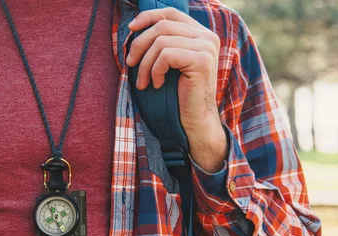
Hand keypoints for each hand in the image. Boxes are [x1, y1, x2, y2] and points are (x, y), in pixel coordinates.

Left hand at [126, 8, 226, 172]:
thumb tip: (135, 25)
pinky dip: (155, 71)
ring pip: (161, 42)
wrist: (195, 120)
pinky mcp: (202, 61)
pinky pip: (166, 56)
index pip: (170, 13)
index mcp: (201, 33)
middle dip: (139, 45)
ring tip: (143, 81)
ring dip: (145, 63)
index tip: (130, 29)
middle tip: (130, 64)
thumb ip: (164, 41)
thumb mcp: (171, 62)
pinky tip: (156, 84)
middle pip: (162, 26)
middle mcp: (207, 37)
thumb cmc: (179, 93)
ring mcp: (206, 48)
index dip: (147, 17)